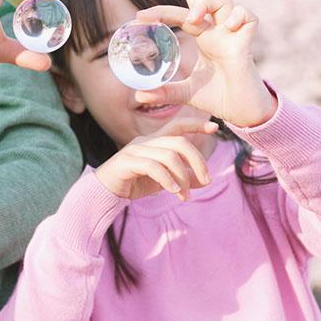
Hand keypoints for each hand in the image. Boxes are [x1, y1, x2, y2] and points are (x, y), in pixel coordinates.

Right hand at [94, 118, 218, 200]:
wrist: (105, 192)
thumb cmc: (134, 183)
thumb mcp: (164, 181)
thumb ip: (183, 178)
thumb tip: (205, 180)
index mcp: (154, 140)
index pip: (177, 125)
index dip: (196, 124)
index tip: (215, 127)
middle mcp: (145, 140)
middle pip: (179, 142)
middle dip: (197, 161)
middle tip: (206, 180)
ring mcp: (135, 150)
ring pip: (168, 156)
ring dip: (182, 178)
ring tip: (185, 196)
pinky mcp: (126, 162)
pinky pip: (153, 167)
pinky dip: (167, 180)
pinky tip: (174, 192)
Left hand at [133, 0, 276, 126]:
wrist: (242, 112)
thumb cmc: (219, 97)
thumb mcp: (186, 93)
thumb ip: (164, 91)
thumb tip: (138, 95)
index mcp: (205, 38)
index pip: (193, 7)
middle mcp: (219, 32)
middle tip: (178, 12)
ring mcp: (233, 36)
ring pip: (226, 2)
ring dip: (209, 3)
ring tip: (195, 19)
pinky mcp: (247, 44)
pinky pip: (249, 17)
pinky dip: (238, 16)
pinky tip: (227, 27)